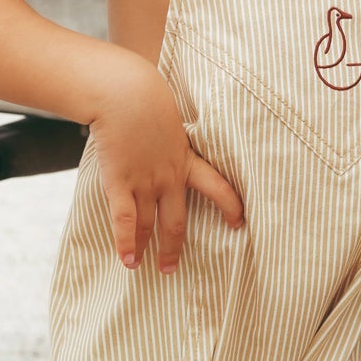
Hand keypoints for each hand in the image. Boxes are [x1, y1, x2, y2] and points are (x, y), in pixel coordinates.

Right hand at [86, 50, 242, 272]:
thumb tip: (163, 132)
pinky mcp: (121, 182)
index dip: (230, 206)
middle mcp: (169, 176)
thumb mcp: (167, 116)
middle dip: (174, 247)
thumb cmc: (143, 96)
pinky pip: (125, 221)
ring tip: (141, 266)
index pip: (218, 187)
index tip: (238, 222)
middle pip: (177, 221)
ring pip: (149, 224)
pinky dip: (126, 243)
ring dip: (146, 248)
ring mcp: (145, 181)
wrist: (125, 92)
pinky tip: (128, 260)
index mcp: (185, 158)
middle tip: (171, 268)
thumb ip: (168, 132)